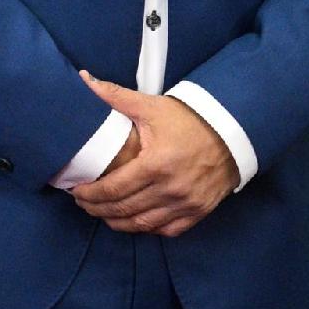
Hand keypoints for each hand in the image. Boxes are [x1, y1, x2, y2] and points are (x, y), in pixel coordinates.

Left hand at [71, 75, 238, 236]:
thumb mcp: (152, 107)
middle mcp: (172, 189)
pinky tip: (133, 220)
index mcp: (156, 165)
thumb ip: (115, 97)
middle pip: (123, 210)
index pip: (112, 189)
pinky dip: (147, 228)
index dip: (89, 194)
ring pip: (143, 224)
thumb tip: (84, 79)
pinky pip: (168, 230)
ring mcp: (187, 203)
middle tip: (83, 203)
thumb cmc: (189, 119)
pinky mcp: (200, 210)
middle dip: (97, 209)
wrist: (233, 131)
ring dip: (118, 222)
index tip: (75, 191)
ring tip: (101, 213)